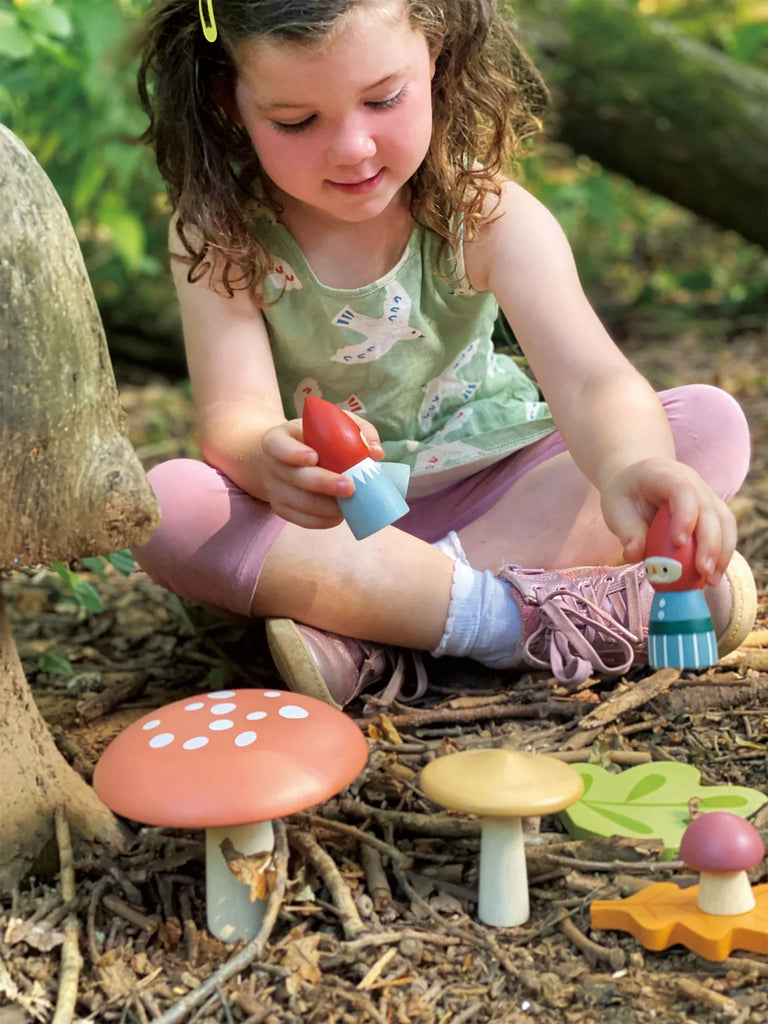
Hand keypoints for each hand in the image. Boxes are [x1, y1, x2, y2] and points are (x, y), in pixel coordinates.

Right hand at [260, 415, 383, 528]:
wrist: (282, 459)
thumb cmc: (313, 439)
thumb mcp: (329, 424)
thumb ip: (355, 431)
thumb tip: (375, 452)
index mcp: (279, 438)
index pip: (277, 445)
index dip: (293, 452)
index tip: (314, 456)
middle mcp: (272, 465)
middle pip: (294, 477)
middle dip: (323, 484)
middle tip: (350, 488)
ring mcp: (275, 490)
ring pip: (300, 503)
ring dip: (327, 507)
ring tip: (351, 503)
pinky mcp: (282, 509)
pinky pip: (302, 520)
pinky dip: (324, 520)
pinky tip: (340, 514)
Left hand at [600, 458, 735, 584]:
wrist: (639, 482)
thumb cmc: (627, 496)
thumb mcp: (616, 510)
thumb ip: (627, 532)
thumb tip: (634, 555)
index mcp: (664, 475)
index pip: (682, 490)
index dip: (685, 515)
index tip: (678, 542)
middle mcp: (692, 482)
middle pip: (709, 510)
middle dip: (709, 543)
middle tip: (703, 571)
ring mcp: (706, 496)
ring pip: (724, 521)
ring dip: (721, 552)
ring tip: (711, 579)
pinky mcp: (713, 512)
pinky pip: (725, 531)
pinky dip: (722, 554)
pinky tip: (712, 575)